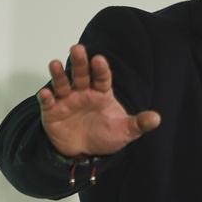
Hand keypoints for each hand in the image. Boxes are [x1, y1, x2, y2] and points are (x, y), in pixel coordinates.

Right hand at [37, 44, 160, 157]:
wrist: (85, 153)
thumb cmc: (106, 136)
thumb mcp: (126, 131)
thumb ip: (139, 124)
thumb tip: (157, 118)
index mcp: (102, 94)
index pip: (102, 78)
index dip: (100, 69)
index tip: (99, 59)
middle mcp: (83, 93)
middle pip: (81, 75)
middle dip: (79, 62)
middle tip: (77, 48)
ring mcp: (67, 101)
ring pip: (62, 84)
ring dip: (58, 74)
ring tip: (54, 64)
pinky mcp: (52, 112)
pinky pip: (47, 103)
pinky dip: (45, 98)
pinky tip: (45, 93)